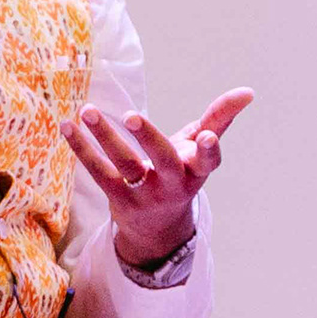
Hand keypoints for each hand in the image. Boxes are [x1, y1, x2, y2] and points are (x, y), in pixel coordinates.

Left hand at [71, 87, 254, 267]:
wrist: (156, 226)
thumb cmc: (181, 173)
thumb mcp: (200, 151)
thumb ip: (220, 118)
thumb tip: (248, 91)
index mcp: (197, 171)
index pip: (207, 162)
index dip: (207, 150)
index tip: (205, 136)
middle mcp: (172, 184)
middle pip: (162, 160)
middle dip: (148, 138)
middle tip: (131, 115)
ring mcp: (144, 194)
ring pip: (124, 164)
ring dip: (105, 136)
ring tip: (88, 111)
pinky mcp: (118, 198)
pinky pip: (98, 171)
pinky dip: (82, 148)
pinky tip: (68, 126)